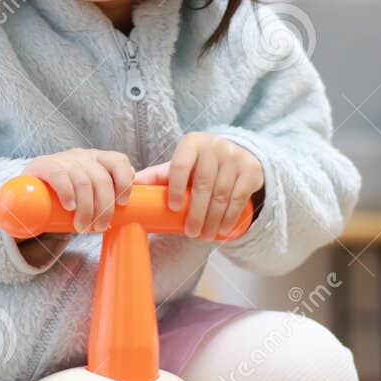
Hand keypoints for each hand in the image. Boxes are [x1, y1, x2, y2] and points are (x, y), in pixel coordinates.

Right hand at [22, 148, 134, 231]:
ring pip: (83, 182)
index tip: (123, 203)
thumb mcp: (88, 193)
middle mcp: (82, 156)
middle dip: (104, 207)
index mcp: (97, 159)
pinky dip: (68, 193)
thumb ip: (106, 195)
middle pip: (101, 179)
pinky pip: (60, 177)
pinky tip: (70, 206)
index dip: (124, 181)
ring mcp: (63, 159)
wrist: (29, 194)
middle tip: (100, 227)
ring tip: (82, 227)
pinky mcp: (43, 165)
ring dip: (86, 208)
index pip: (119, 161)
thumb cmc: (65, 197)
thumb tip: (128, 208)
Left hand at [134, 131, 262, 241]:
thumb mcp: (179, 166)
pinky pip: (240, 196)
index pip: (181, 165)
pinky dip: (230, 216)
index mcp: (191, 143)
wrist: (235, 155)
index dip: (176, 187)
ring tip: (204, 236)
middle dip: (196, 213)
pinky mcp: (251, 169)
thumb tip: (129, 188)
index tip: (173, 208)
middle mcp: (214, 146)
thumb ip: (156, 177)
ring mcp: (235, 156)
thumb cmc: (198, 165)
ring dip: (212, 219)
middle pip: (204, 184)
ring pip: (222, 194)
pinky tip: (222, 229)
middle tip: (190, 233)